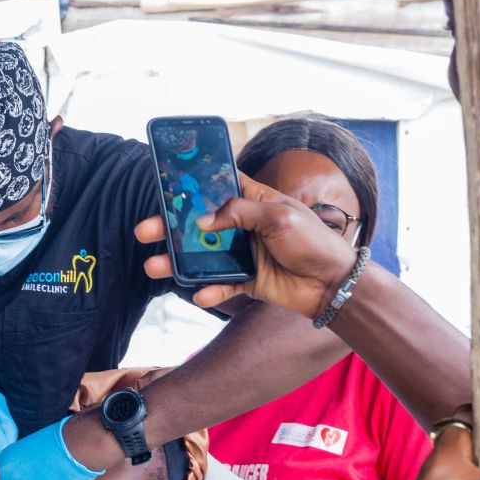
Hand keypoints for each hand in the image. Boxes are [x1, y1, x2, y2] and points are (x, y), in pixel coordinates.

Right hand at [136, 174, 357, 317]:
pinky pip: (221, 286)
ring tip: (154, 266)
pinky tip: (199, 294)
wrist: (334, 285)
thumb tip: (203, 222)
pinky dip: (210, 291)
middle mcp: (244, 226)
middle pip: (199, 224)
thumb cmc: (314, 241)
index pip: (218, 186)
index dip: (192, 185)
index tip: (165, 185)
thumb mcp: (279, 217)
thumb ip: (240, 214)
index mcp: (254, 201)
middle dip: (170, 227)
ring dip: (178, 262)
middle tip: (145, 231)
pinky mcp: (247, 281)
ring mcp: (244, 254)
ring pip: (203, 256)